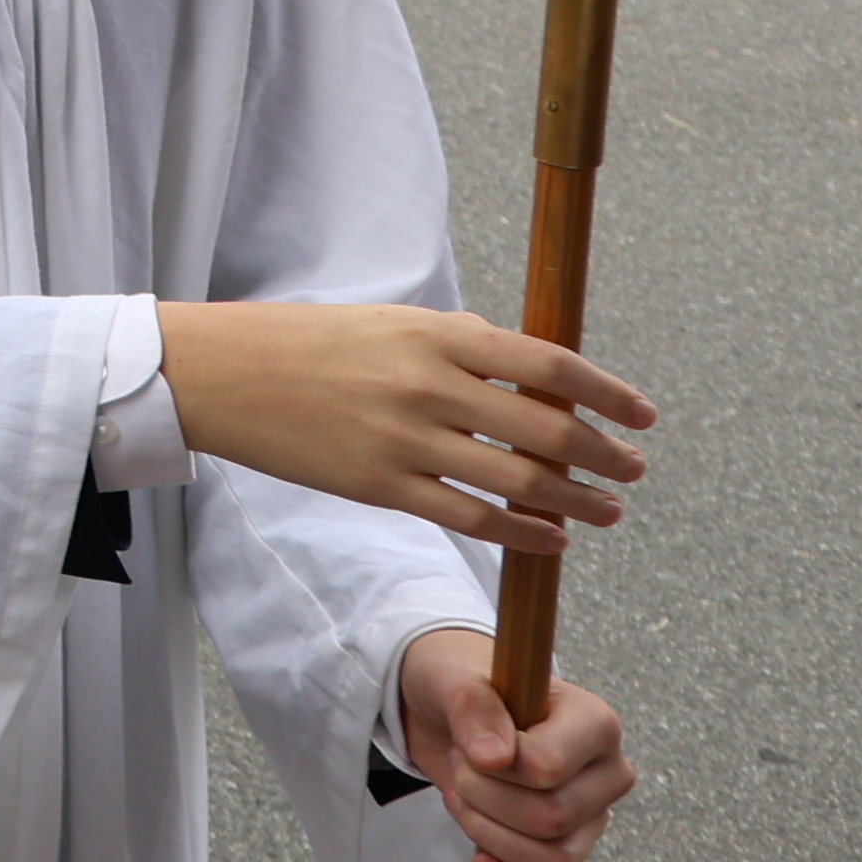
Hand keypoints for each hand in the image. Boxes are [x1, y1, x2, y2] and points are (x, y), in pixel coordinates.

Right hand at [153, 300, 651, 556]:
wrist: (218, 373)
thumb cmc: (304, 341)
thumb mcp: (387, 322)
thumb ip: (457, 344)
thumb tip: (527, 371)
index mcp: (435, 334)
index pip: (549, 364)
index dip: (608, 392)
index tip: (642, 414)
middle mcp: (427, 385)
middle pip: (546, 428)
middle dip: (603, 455)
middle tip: (633, 470)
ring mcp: (403, 440)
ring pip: (518, 480)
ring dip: (576, 502)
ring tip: (606, 512)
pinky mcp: (378, 486)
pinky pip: (471, 518)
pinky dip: (523, 533)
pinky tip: (551, 539)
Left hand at [401, 630, 633, 861]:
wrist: (449, 712)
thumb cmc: (460, 687)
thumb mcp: (452, 678)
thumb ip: (474, 705)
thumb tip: (495, 758)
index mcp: (595, 723)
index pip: (546, 769)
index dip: (492, 768)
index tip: (470, 743)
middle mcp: (607, 776)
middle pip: (549, 820)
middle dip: (481, 799)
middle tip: (460, 767)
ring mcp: (590, 822)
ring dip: (487, 835)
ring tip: (464, 797)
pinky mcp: (564, 857)